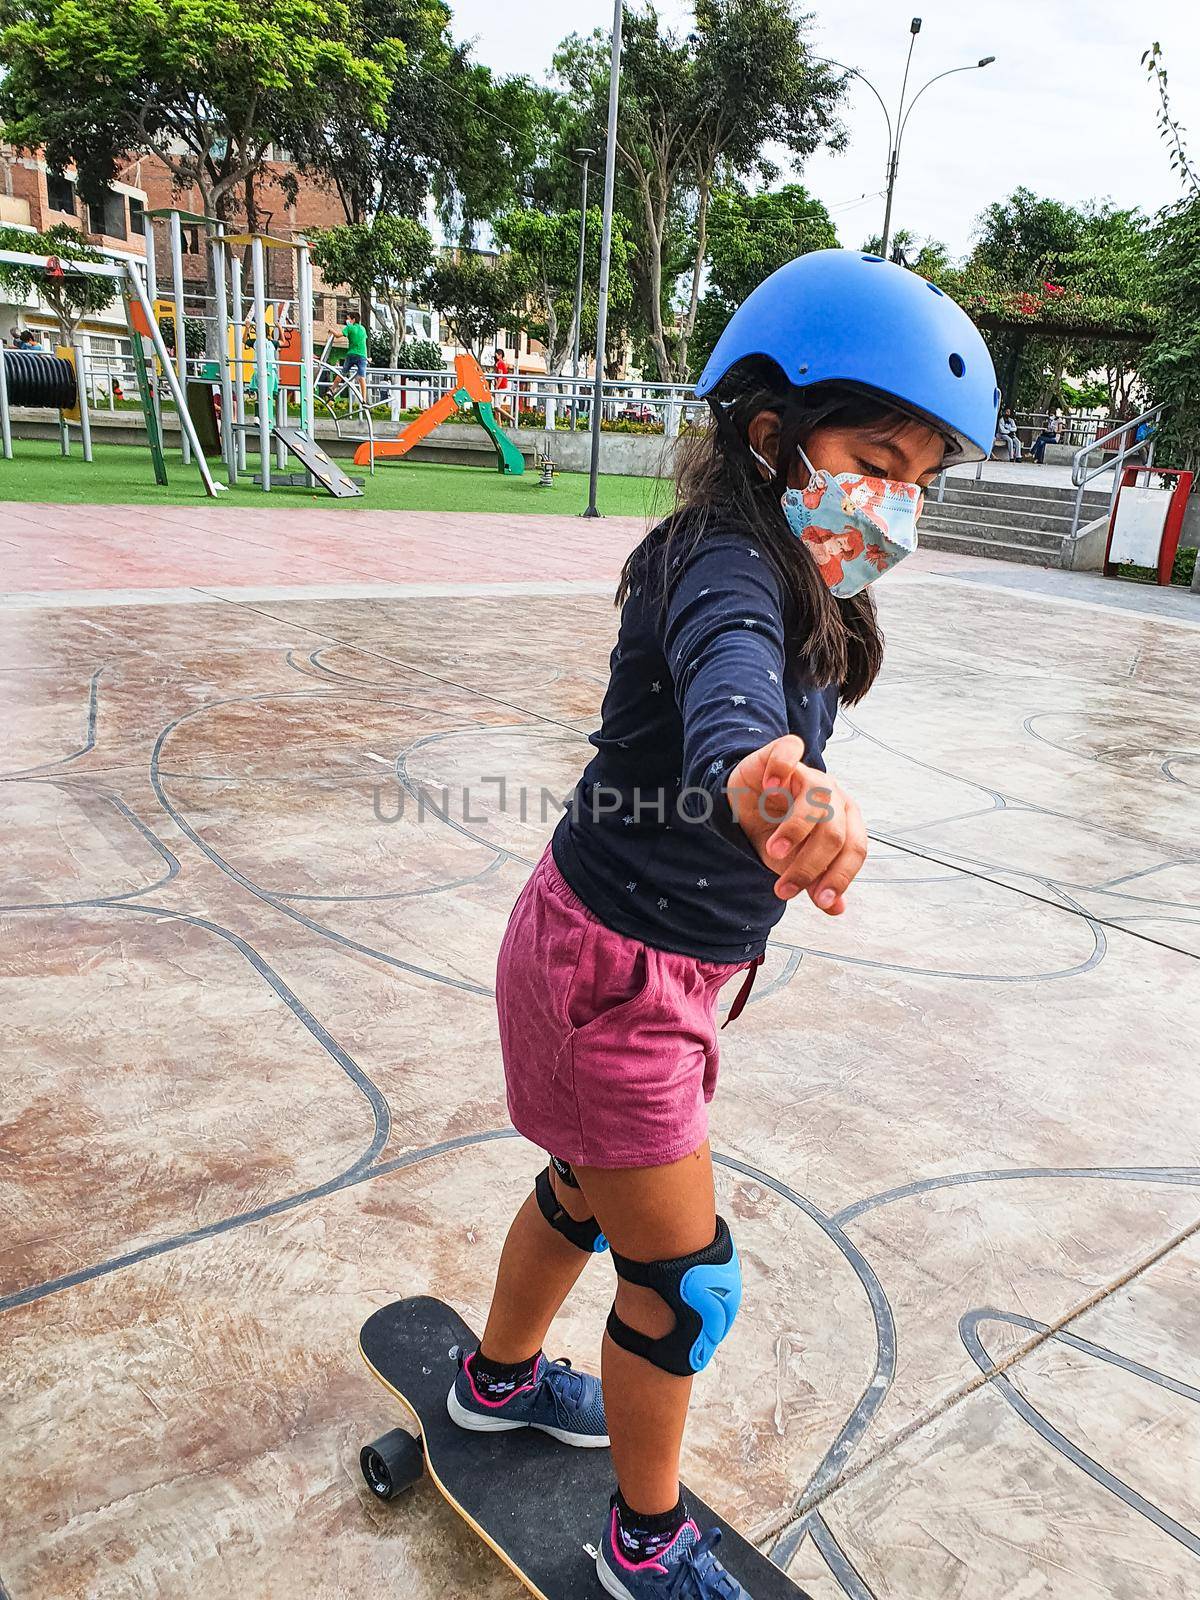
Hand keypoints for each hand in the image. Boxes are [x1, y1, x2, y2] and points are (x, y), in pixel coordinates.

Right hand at [726, 734, 866, 913]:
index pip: (855, 849)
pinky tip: (770, 787)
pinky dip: (782, 767)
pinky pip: (790, 751)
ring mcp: (809, 773)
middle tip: (784, 889)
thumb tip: (836, 908)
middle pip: (835, 832)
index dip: (840, 877)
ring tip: (773, 851)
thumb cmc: (775, 830)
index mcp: (845, 820)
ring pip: (816, 800)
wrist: (745, 803)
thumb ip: (815, 883)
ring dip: (796, 830)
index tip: (820, 901)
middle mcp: (832, 796)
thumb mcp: (793, 862)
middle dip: (809, 865)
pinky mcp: (782, 754)